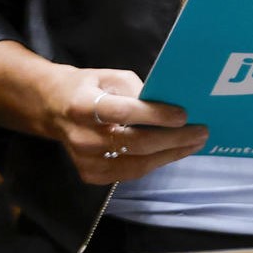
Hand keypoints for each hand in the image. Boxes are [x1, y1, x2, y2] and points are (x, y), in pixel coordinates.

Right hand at [45, 66, 206, 183]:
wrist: (52, 109)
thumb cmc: (88, 88)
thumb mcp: (111, 77)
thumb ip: (138, 91)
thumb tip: (171, 105)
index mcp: (83, 105)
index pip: (124, 112)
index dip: (156, 115)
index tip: (183, 115)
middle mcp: (82, 136)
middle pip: (135, 143)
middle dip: (173, 139)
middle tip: (200, 131)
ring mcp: (84, 160)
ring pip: (136, 163)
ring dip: (170, 155)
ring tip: (194, 144)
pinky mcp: (90, 174)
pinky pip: (129, 173)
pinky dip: (154, 163)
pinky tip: (172, 153)